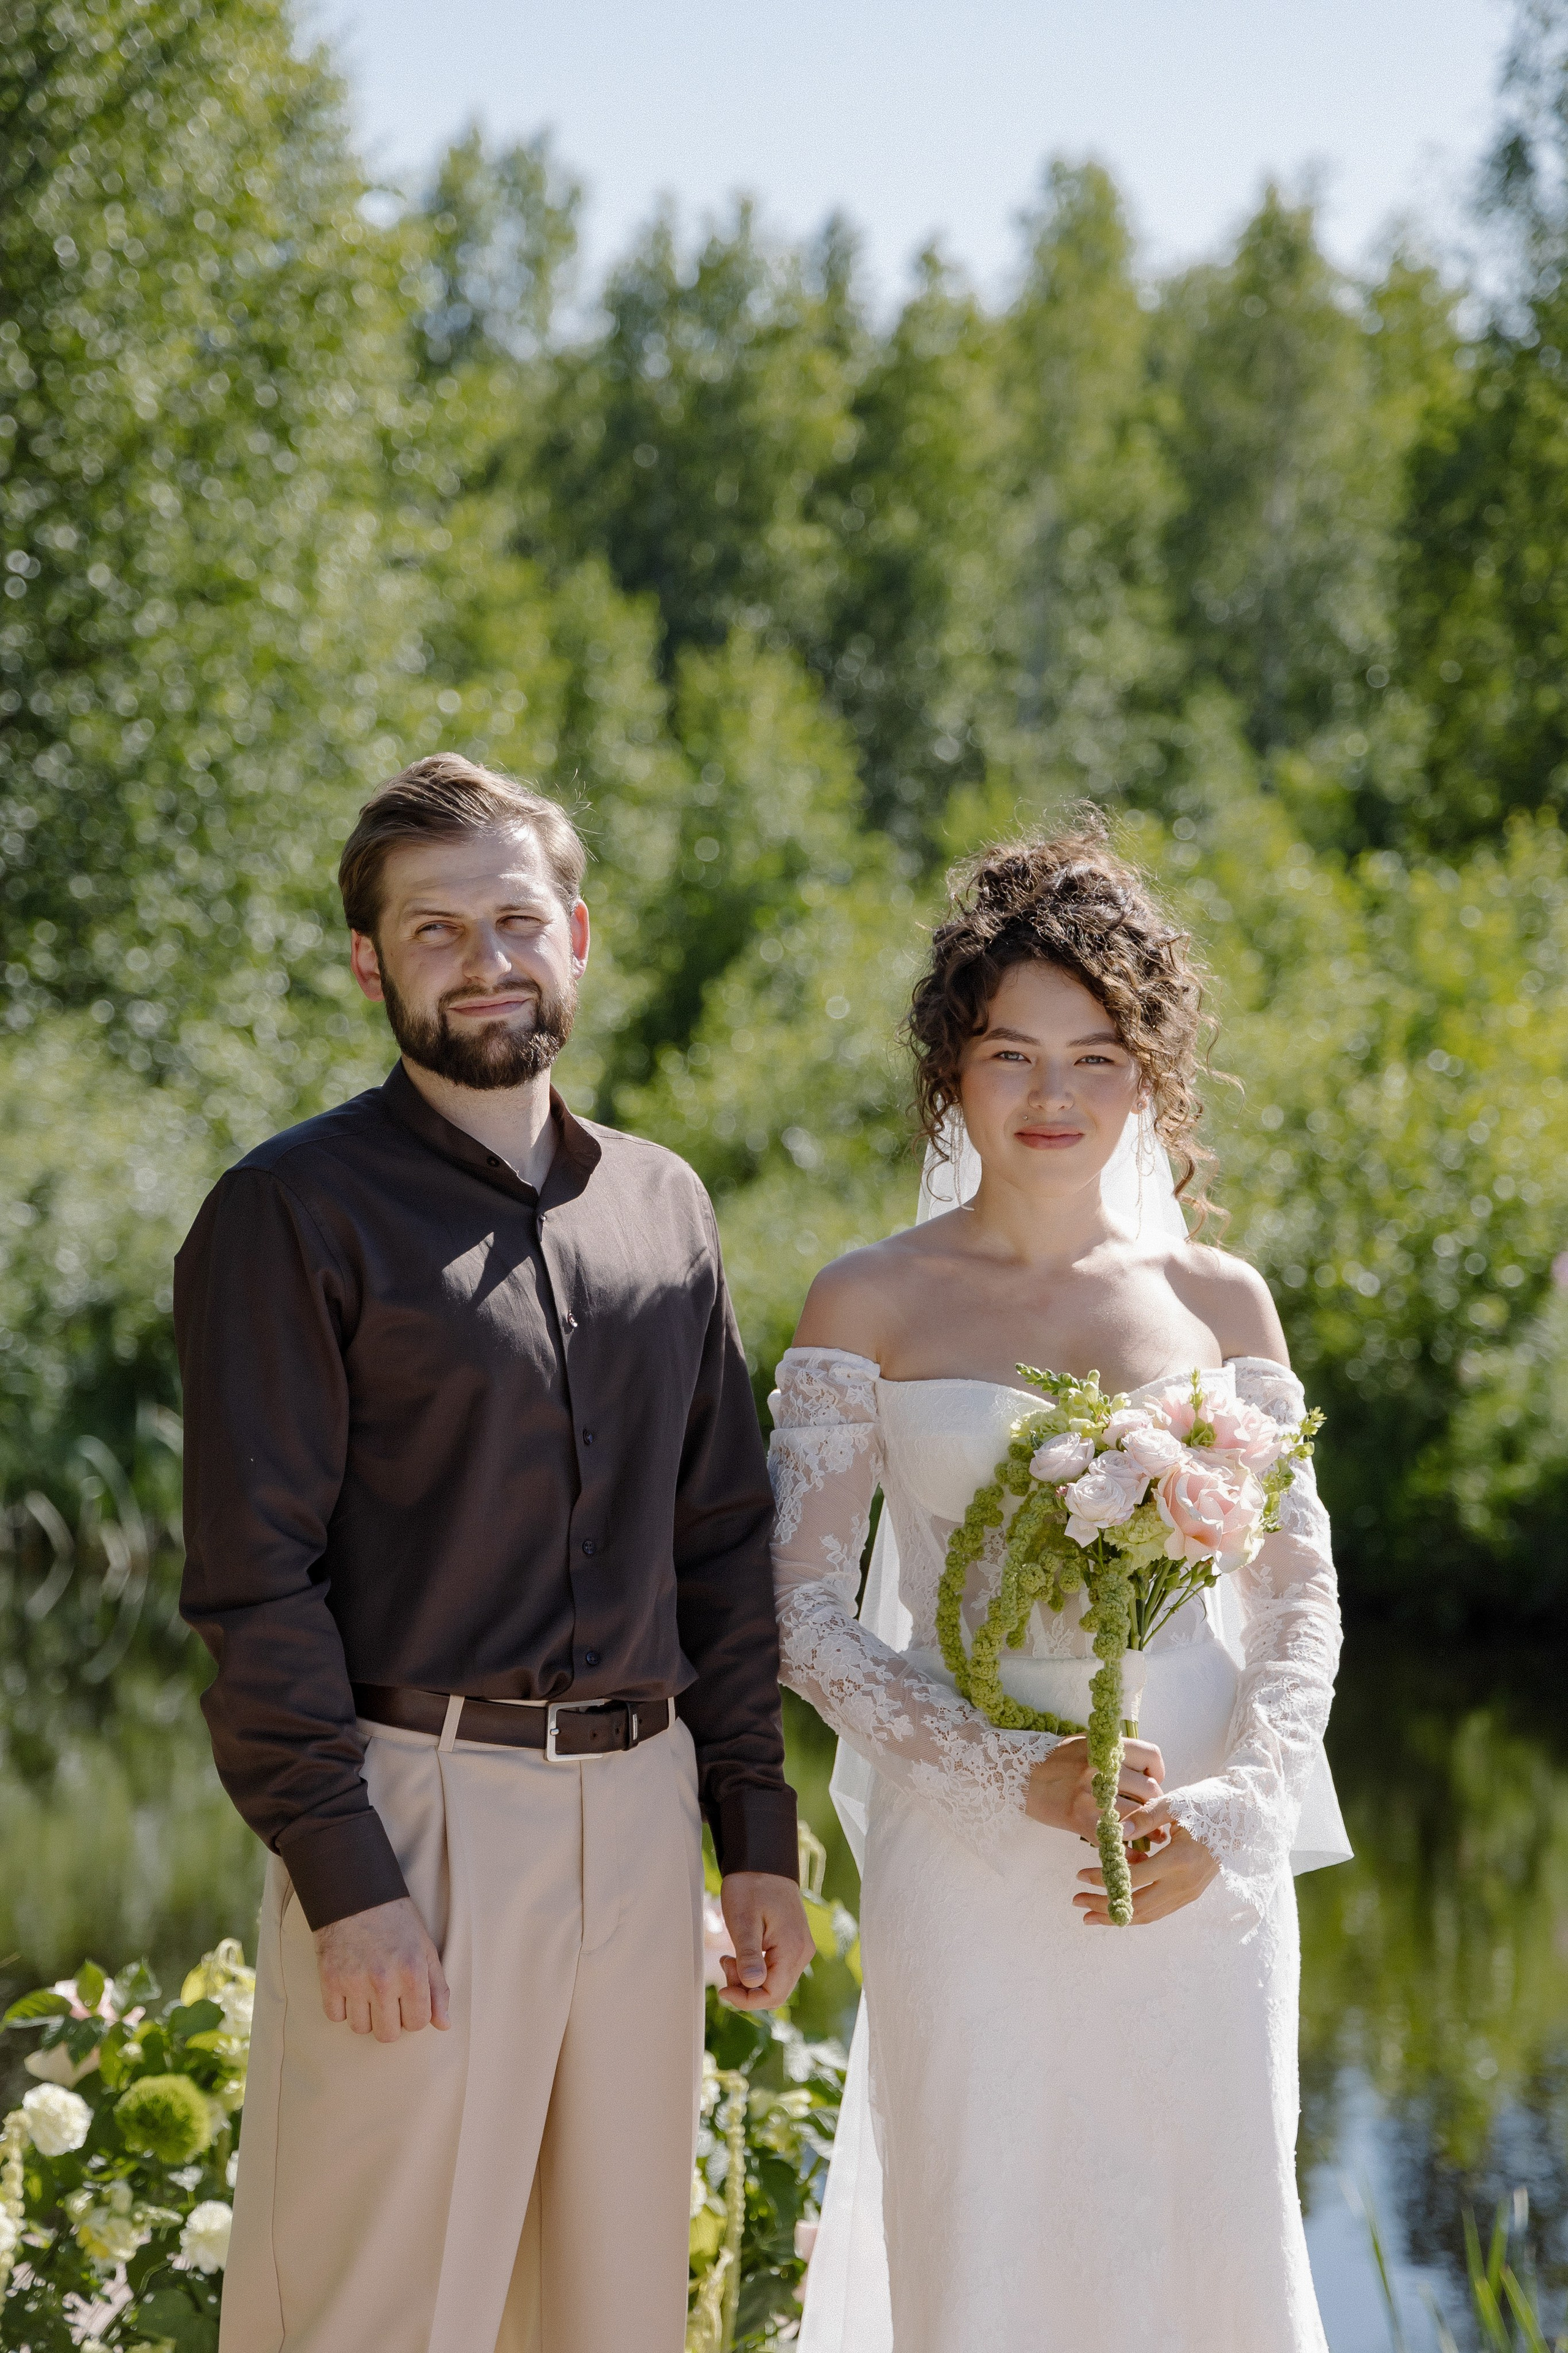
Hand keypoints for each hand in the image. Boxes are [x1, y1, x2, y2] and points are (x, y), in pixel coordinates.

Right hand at [313, 1896, 450, 2041]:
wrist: (357, 1895)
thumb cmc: (396, 1921)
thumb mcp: (425, 1949)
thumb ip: (437, 1989)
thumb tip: (444, 2026)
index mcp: (412, 1972)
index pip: (418, 2023)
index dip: (415, 2015)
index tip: (409, 2001)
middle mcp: (383, 1981)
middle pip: (388, 2034)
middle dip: (391, 2021)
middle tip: (389, 1999)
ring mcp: (354, 1982)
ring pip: (361, 2029)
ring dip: (366, 2016)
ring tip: (369, 1993)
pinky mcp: (330, 1980)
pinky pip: (336, 2017)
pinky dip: (342, 2008)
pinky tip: (350, 1990)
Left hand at [716, 1872, 816, 2010]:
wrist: (763, 1862)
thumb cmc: (750, 1887)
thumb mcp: (743, 1921)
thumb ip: (749, 1954)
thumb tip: (753, 1984)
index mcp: (792, 1948)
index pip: (773, 1994)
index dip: (746, 2000)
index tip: (722, 1990)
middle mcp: (802, 1952)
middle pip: (776, 1993)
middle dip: (746, 1991)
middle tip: (725, 1967)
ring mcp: (799, 1949)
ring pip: (775, 1984)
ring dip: (750, 1981)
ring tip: (729, 1958)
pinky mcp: (793, 1945)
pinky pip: (776, 1971)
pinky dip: (756, 1971)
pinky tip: (740, 1956)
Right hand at [1024, 1735, 1164, 1841]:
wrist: (1020, 1778)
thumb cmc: (1054, 1761)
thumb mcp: (1084, 1744)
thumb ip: (1112, 1754)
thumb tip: (1145, 1774)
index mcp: (1104, 1748)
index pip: (1150, 1755)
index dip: (1157, 1771)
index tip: (1152, 1781)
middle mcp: (1101, 1769)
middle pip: (1149, 1789)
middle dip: (1154, 1804)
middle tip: (1151, 1813)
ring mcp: (1092, 1795)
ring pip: (1137, 1815)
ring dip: (1147, 1828)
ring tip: (1150, 1836)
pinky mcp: (1083, 1820)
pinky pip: (1116, 1839)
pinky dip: (1128, 1852)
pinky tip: (1133, 1857)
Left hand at [1072, 1815, 1219, 1925]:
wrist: (1242, 1814)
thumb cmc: (1207, 1803)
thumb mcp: (1175, 1804)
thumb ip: (1145, 1818)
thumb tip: (1115, 1833)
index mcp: (1180, 1860)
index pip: (1133, 1878)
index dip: (1104, 1879)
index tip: (1079, 1876)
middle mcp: (1185, 1883)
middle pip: (1137, 1905)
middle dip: (1104, 1906)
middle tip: (1077, 1901)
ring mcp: (1190, 1892)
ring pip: (1149, 1914)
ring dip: (1118, 1915)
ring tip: (1090, 1914)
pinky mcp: (1191, 1894)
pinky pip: (1160, 1911)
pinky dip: (1136, 1912)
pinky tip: (1118, 1908)